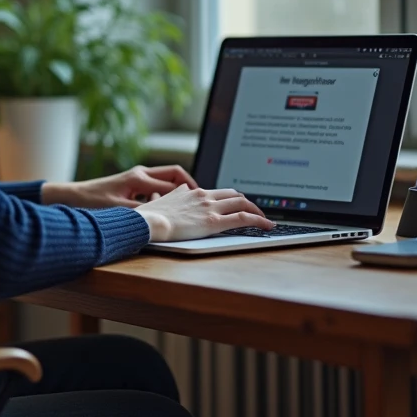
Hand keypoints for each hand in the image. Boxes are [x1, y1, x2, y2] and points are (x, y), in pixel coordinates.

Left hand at [41, 165, 198, 209]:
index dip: (189, 194)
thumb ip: (143, 213)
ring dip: (176, 190)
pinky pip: (155, 186)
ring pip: (166, 179)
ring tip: (186, 206)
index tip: (201, 203)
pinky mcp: (132, 183)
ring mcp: (136, 177)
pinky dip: (163, 195)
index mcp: (139, 178)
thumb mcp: (119, 211)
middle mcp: (140, 173)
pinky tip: (162, 209)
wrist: (73, 196)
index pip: (173, 184)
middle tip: (200, 199)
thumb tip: (163, 217)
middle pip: (174, 173)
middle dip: (189, 185)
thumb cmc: (93, 202)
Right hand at [133, 185, 273, 241]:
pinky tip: (267, 226)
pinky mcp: (214, 222)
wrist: (149, 222)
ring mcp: (211, 208)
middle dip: (248, 203)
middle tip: (255, 212)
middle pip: (235, 195)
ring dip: (257, 211)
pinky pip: (243, 218)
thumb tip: (179, 190)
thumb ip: (175, 194)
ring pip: (243, 204)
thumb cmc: (153, 215)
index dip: (233, 198)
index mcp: (194, 192)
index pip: (220, 192)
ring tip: (265, 220)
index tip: (239, 204)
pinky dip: (259, 221)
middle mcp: (205, 196)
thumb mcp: (165, 198)